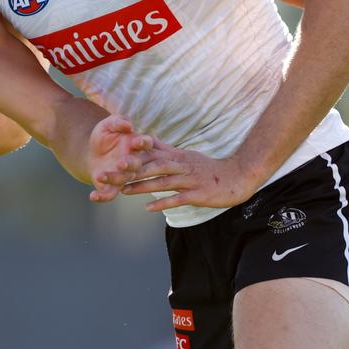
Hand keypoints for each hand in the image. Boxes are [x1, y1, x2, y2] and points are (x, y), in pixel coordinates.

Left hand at [87, 115, 154, 202]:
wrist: (93, 151)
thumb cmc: (106, 135)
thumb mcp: (109, 124)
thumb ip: (118, 121)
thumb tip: (128, 125)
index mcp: (137, 145)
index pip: (146, 143)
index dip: (144, 143)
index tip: (139, 141)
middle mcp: (134, 162)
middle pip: (136, 165)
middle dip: (130, 164)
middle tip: (121, 163)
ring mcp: (125, 176)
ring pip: (122, 180)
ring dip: (113, 179)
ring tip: (100, 175)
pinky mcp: (113, 187)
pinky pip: (110, 194)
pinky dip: (102, 197)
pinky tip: (93, 196)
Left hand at [119, 142, 260, 210]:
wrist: (238, 176)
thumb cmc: (208, 168)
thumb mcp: (185, 155)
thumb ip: (165, 149)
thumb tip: (147, 139)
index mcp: (175, 156)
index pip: (148, 155)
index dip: (129, 158)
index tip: (110, 161)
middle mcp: (180, 165)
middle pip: (151, 167)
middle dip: (129, 171)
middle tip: (110, 175)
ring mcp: (189, 179)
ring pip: (162, 181)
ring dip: (142, 186)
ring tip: (123, 191)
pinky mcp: (198, 193)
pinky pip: (178, 198)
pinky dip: (163, 202)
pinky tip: (148, 208)